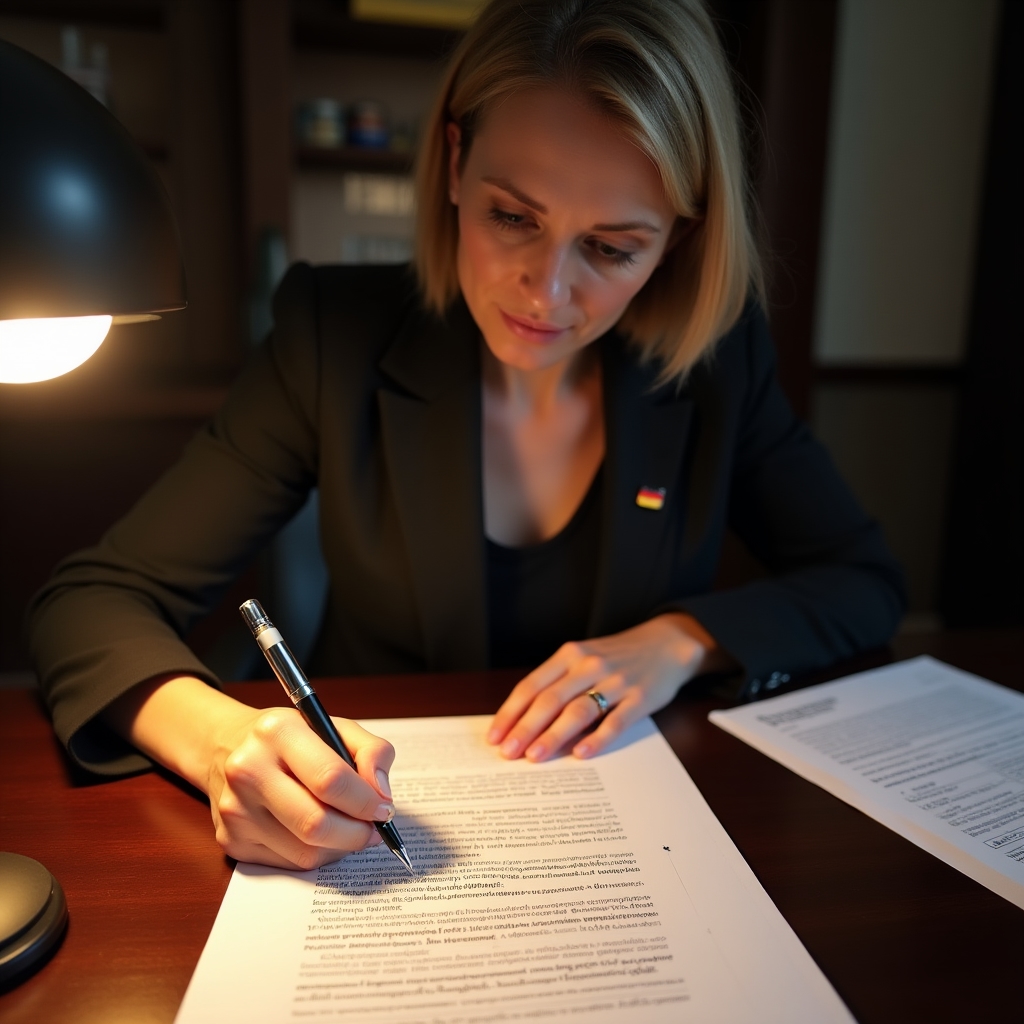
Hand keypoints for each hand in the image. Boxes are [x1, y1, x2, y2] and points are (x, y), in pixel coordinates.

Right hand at [206, 705, 395, 869]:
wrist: (227, 747)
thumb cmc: (292, 738)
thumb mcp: (334, 726)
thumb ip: (372, 751)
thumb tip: (381, 794)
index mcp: (277, 732)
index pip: (330, 779)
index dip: (365, 801)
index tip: (384, 808)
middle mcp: (248, 770)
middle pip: (316, 824)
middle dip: (356, 833)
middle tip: (374, 829)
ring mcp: (235, 810)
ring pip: (305, 852)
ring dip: (340, 848)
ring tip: (349, 829)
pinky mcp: (232, 841)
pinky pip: (290, 864)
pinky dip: (317, 855)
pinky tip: (321, 835)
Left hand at [486, 613, 729, 761]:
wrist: (666, 643)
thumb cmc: (616, 656)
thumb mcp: (583, 658)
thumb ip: (558, 684)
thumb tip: (525, 722)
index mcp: (569, 655)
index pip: (532, 686)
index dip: (511, 712)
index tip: (495, 736)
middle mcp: (588, 666)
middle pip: (550, 700)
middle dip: (525, 728)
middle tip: (508, 753)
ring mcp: (615, 681)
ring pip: (578, 711)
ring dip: (554, 735)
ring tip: (535, 756)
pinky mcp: (640, 698)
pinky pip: (615, 721)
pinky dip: (597, 738)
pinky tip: (582, 754)